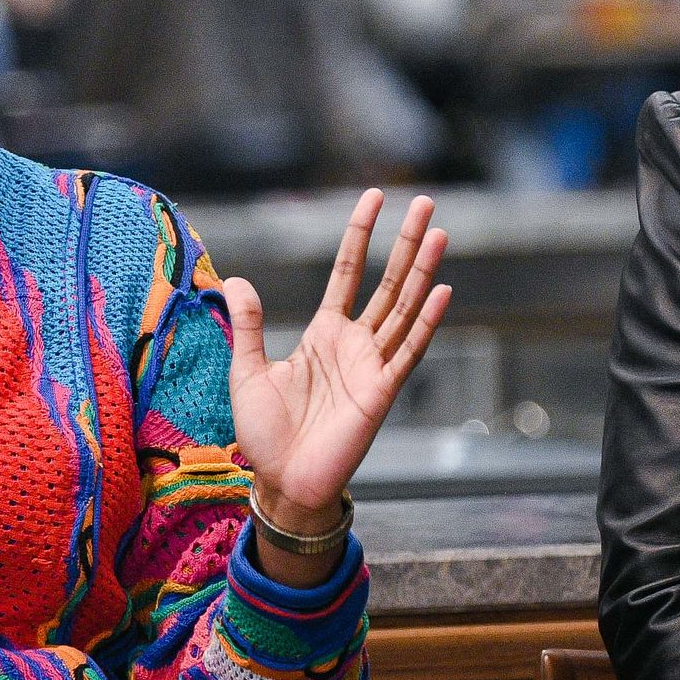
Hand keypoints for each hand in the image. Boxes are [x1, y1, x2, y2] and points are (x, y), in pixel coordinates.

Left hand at [221, 191, 452, 532]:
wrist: (281, 481)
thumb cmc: (265, 433)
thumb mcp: (247, 370)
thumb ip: (248, 325)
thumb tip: (237, 280)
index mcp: (323, 334)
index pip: (348, 273)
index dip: (360, 236)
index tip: (374, 198)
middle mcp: (353, 344)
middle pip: (387, 282)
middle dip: (405, 242)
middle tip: (426, 201)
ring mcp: (371, 365)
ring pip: (404, 308)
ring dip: (422, 271)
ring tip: (439, 232)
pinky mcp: (381, 391)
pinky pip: (408, 350)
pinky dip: (426, 321)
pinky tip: (442, 291)